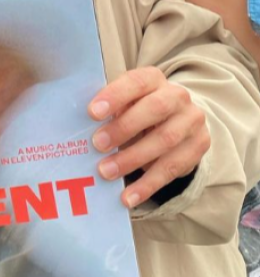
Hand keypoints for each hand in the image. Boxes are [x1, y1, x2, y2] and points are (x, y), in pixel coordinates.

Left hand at [88, 66, 208, 208]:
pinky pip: (173, 168)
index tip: (92, 112)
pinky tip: (128, 197)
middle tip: (98, 144)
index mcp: (153, 79)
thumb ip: (108, 108)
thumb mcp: (125, 101)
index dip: (115, 95)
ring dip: (132, 159)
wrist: (179, 118)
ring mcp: (191, 121)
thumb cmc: (137, 107)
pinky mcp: (198, 147)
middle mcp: (177, 96)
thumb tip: (77, 126)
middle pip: (155, 109)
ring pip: (165, 140)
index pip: (136, 81)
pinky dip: (148, 185)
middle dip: (124, 127)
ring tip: (106, 172)